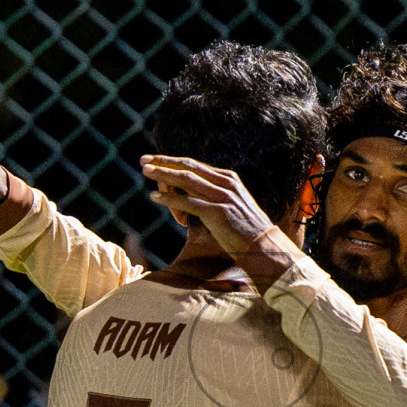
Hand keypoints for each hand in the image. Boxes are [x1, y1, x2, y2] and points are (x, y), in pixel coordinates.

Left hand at [141, 155, 276, 248]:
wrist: (264, 247)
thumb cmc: (246, 232)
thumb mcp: (232, 207)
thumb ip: (215, 197)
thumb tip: (192, 196)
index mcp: (229, 179)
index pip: (196, 165)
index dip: (173, 161)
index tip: (155, 159)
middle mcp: (225, 184)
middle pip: (188, 167)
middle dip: (164, 162)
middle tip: (143, 159)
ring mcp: (221, 197)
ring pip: (186, 180)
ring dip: (163, 174)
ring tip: (145, 171)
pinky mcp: (217, 212)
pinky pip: (187, 202)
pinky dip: (169, 198)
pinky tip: (154, 197)